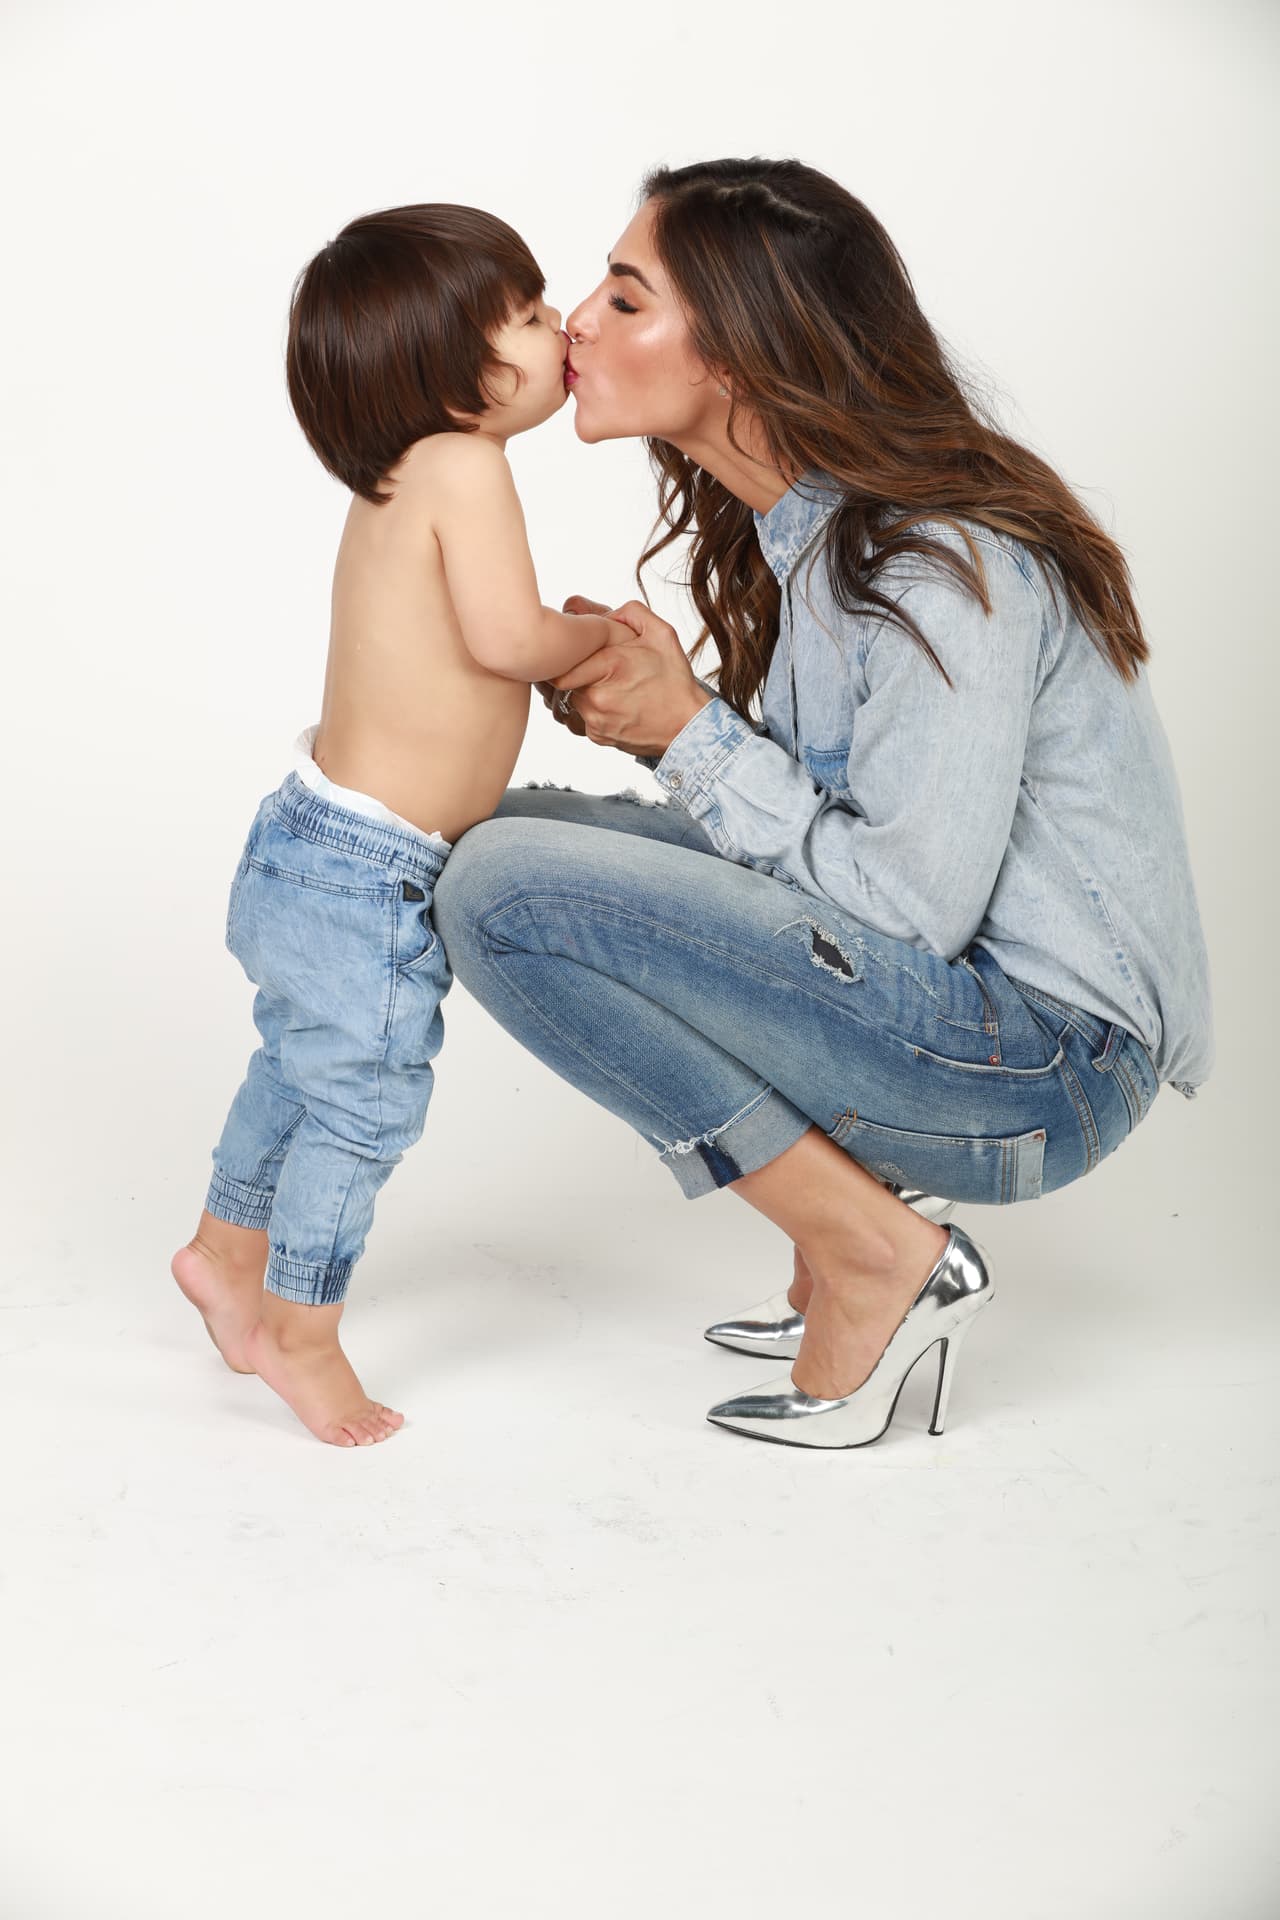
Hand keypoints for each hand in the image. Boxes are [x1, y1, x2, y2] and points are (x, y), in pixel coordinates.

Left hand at [536, 594, 713, 759]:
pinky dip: (589, 708)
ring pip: (568, 698)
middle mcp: (597, 697)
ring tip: (605, 684)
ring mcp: (595, 720)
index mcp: (611, 666)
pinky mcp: (596, 736)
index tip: (571, 650)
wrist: (688, 727)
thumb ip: (628, 612)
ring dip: (579, 688)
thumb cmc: (675, 681)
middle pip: (562, 677)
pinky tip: (611, 702)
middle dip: (573, 668)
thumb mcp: (661, 634)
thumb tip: (586, 607)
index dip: (562, 653)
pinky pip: (579, 717)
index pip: (561, 660)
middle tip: (592, 664)